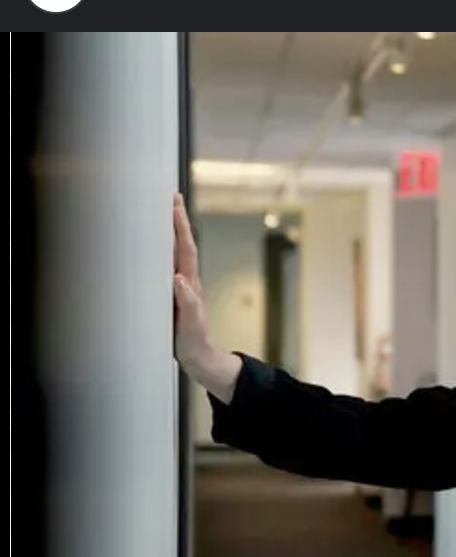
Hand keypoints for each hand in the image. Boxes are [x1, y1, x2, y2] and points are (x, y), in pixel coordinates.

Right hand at [172, 192, 211, 367]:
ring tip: (163, 214)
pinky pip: (166, 268)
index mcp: (190, 285)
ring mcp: (180, 288)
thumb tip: (179, 279)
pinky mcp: (173, 296)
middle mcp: (186, 282)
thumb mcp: (189, 325)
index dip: (180, 227)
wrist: (200, 359)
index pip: (185, 250)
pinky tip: (154, 249)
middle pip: (181, 245)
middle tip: (171, 198)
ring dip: (170, 234)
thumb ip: (187, 303)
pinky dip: (161, 253)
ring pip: (174, 254)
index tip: (174, 205)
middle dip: (176, 221)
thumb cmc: (194, 343)